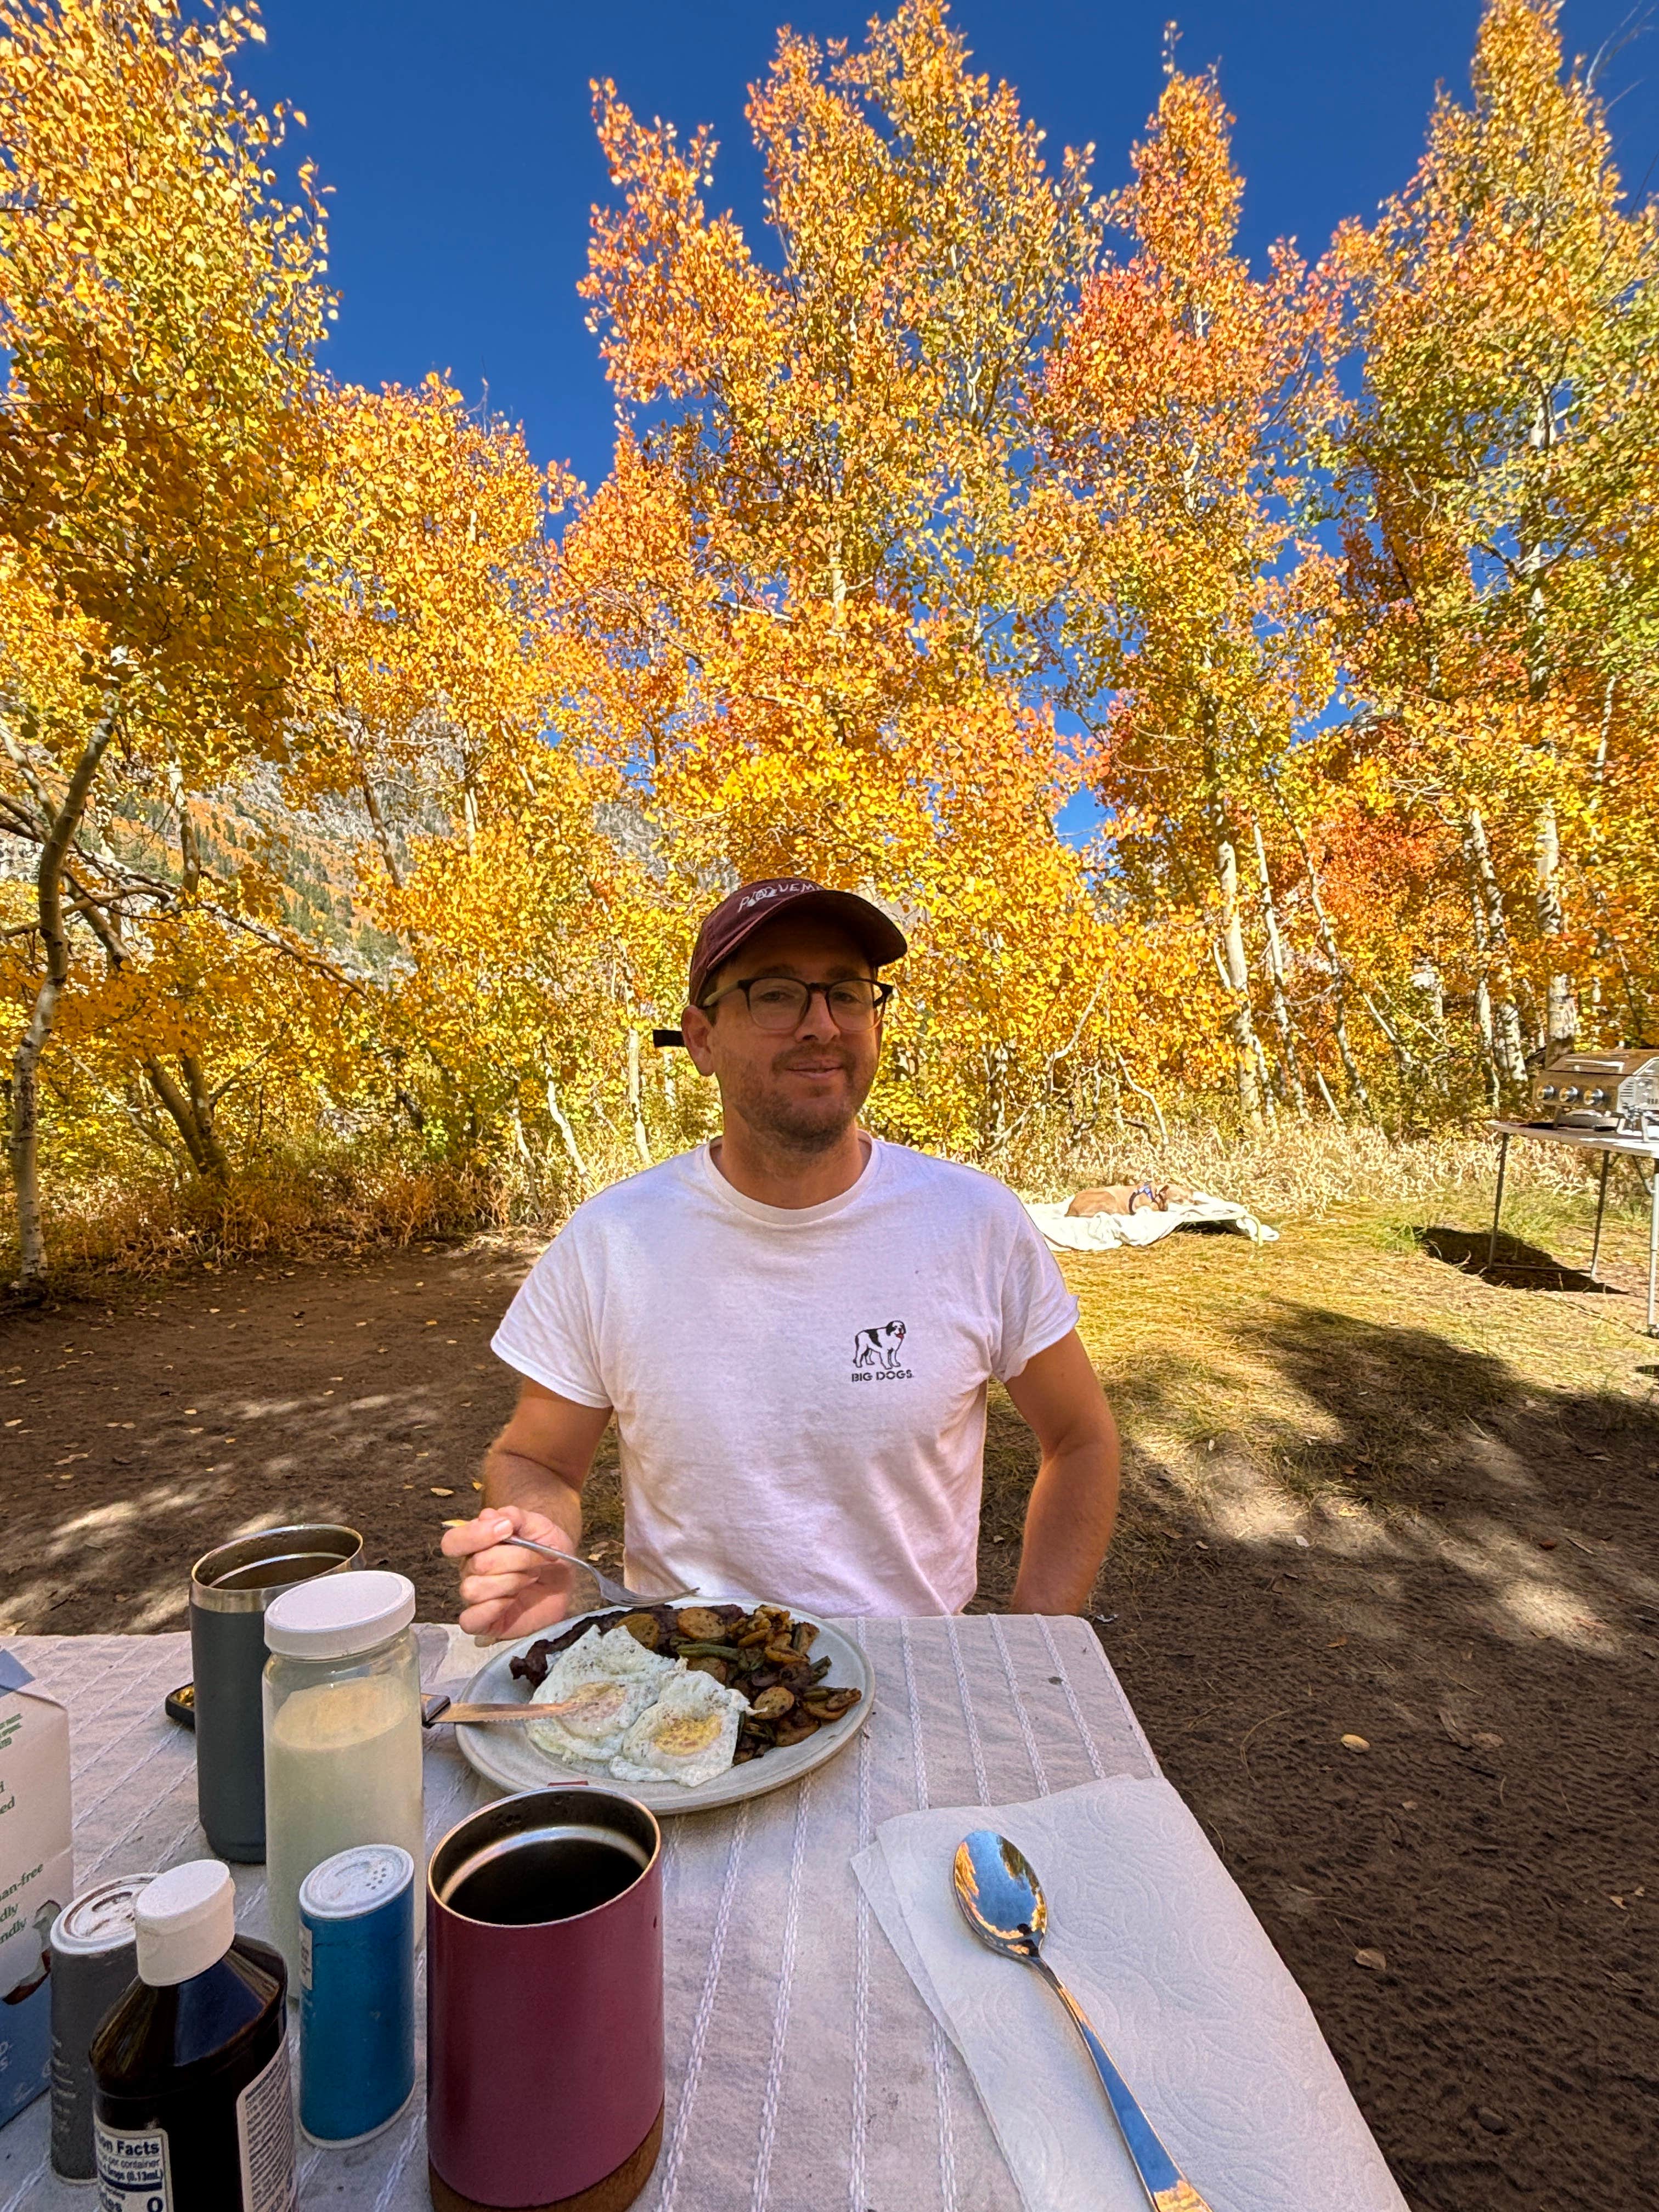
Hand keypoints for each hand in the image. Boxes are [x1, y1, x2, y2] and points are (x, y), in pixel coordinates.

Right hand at [440, 1503, 577, 1641]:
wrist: (564, 1578)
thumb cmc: (547, 1550)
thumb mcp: (540, 1526)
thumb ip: (516, 1516)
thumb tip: (489, 1515)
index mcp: (475, 1546)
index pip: (452, 1541)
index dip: (476, 1534)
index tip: (508, 1529)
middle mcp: (470, 1571)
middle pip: (477, 1564)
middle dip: (516, 1559)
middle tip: (540, 1558)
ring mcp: (475, 1598)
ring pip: (474, 1590)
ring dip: (511, 1582)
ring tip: (530, 1578)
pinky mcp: (483, 1623)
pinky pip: (470, 1620)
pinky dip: (493, 1609)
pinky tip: (513, 1600)